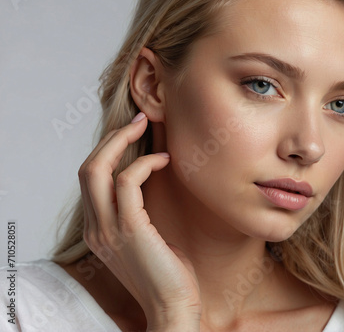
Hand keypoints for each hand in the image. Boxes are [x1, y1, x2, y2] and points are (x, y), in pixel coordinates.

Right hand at [78, 112, 200, 329]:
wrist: (173, 307)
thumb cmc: (167, 273)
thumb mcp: (145, 238)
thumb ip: (136, 213)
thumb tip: (148, 181)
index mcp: (97, 229)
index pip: (90, 179)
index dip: (109, 150)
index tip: (132, 133)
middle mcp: (96, 227)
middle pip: (88, 168)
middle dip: (111, 137)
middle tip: (138, 119)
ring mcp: (109, 229)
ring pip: (99, 169)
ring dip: (123, 141)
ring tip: (147, 127)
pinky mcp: (130, 228)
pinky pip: (127, 181)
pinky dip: (145, 163)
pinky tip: (164, 161)